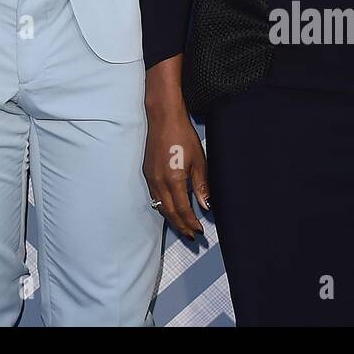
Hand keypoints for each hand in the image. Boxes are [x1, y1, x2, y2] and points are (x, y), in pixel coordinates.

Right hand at [143, 63, 209, 238]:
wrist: (163, 117)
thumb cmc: (182, 135)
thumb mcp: (198, 160)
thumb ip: (201, 185)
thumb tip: (206, 206)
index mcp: (173, 180)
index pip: (183, 209)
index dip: (191, 222)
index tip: (199, 232)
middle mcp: (158, 182)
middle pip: (169, 212)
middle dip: (181, 225)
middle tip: (191, 236)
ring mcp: (150, 177)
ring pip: (160, 205)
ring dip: (171, 218)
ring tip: (182, 226)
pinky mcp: (147, 171)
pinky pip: (154, 196)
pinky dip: (163, 206)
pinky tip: (170, 207)